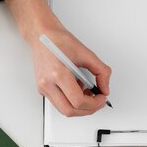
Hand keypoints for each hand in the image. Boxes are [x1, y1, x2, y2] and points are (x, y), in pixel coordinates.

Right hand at [5, 0, 111, 116]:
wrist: (41, 35)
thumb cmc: (59, 40)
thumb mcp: (86, 53)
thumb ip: (101, 72)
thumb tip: (105, 88)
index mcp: (58, 73)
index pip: (78, 101)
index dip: (94, 103)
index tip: (102, 97)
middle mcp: (47, 83)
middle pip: (70, 111)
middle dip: (88, 110)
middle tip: (98, 101)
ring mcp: (43, 88)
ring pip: (64, 110)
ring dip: (79, 107)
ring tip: (87, 93)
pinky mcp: (42, 89)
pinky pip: (59, 103)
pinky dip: (71, 101)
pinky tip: (77, 89)